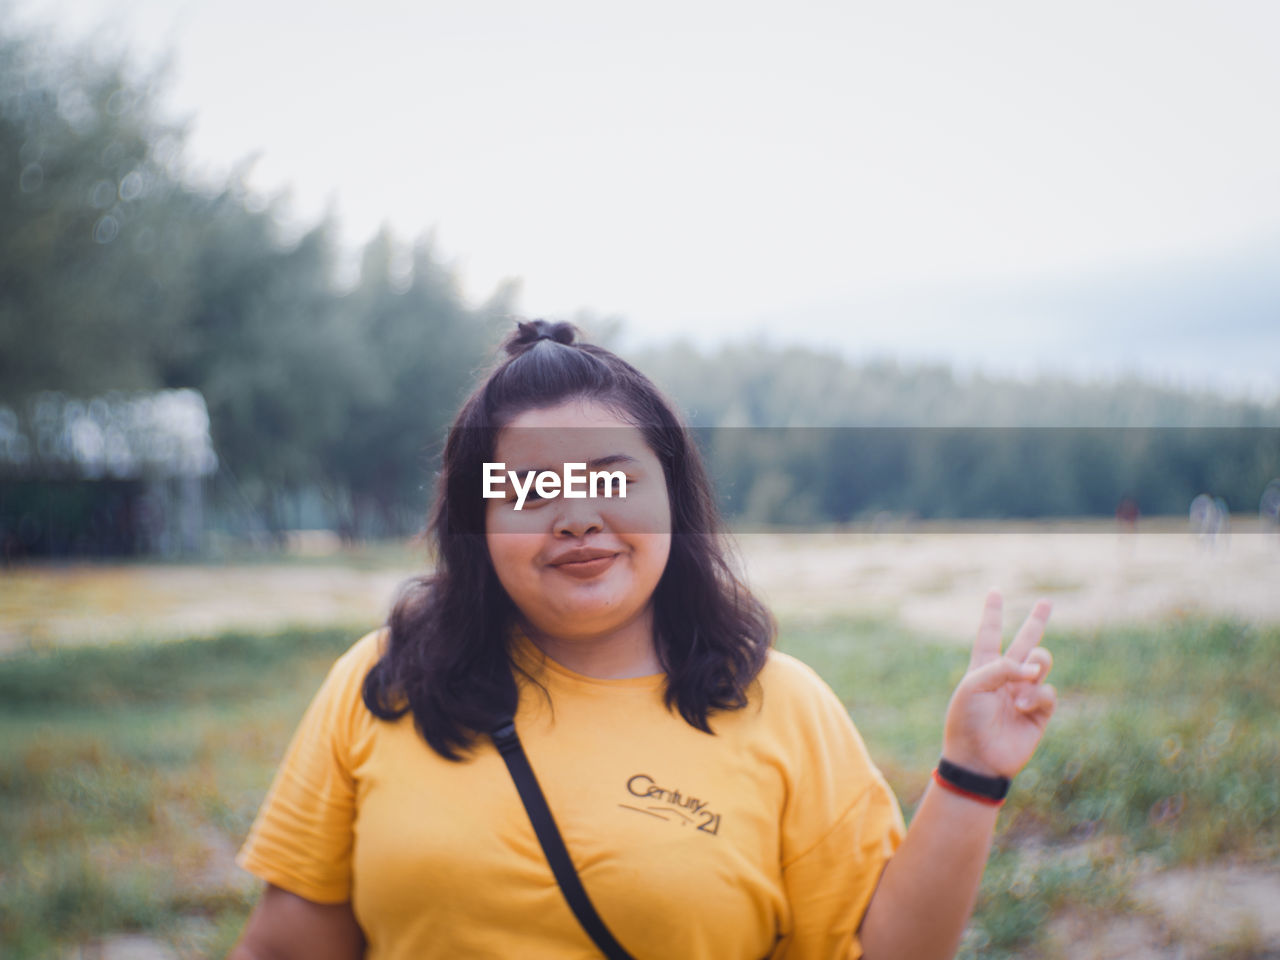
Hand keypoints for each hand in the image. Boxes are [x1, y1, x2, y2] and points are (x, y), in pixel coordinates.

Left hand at [941, 591, 1055, 779]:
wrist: (978, 759)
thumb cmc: (967, 720)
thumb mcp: (974, 685)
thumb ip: (1003, 667)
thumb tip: (1035, 667)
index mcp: (983, 667)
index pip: (989, 634)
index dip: (993, 613)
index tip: (994, 591)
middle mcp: (1005, 677)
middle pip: (1024, 642)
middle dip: (1036, 622)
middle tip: (1046, 602)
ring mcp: (1023, 693)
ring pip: (1041, 663)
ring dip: (1037, 664)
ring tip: (1026, 676)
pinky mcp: (1039, 712)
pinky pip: (1047, 691)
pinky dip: (1036, 695)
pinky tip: (1021, 706)